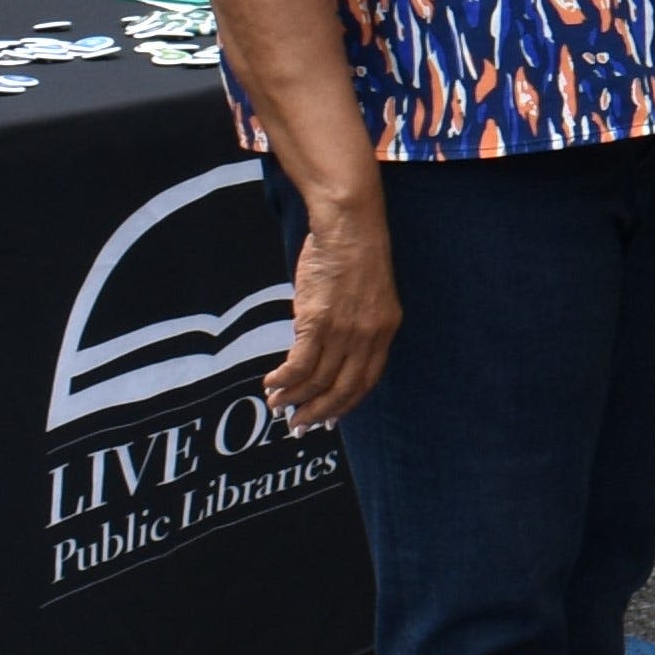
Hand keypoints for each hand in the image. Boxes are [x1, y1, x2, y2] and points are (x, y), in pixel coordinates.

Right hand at [265, 203, 399, 432]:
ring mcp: (343, 332)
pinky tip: (270, 384)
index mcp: (384, 333)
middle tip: (298, 425)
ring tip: (277, 405)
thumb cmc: (353, 258)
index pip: (366, 382)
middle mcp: (367, 337)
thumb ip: (353, 329)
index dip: (345, 404)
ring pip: (317, 380)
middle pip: (342, 389)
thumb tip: (325, 355)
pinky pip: (298, 364)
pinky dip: (283, 379)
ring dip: (293, 398)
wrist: (349, 229)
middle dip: (318, 412)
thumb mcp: (366, 299)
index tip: (328, 420)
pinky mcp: (316, 322)